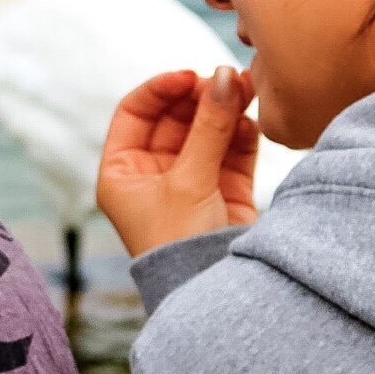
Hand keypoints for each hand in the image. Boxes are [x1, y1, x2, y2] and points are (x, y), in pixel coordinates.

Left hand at [97, 65, 258, 257]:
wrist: (213, 297)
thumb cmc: (180, 245)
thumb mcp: (188, 182)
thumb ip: (208, 126)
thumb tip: (222, 76)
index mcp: (123, 173)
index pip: (135, 113)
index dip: (161, 89)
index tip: (189, 76)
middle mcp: (153, 175)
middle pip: (175, 119)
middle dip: (200, 97)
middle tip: (226, 79)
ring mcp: (190, 183)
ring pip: (206, 132)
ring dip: (225, 109)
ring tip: (246, 87)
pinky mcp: (224, 192)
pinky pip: (231, 152)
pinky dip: (241, 133)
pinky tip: (251, 118)